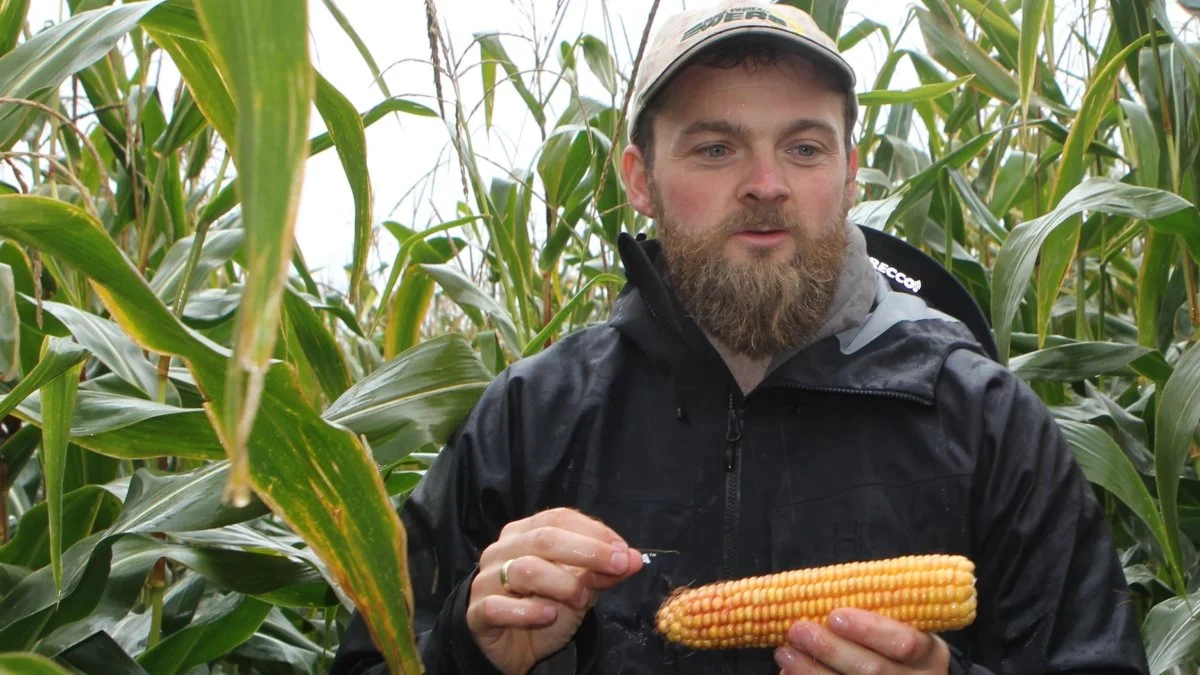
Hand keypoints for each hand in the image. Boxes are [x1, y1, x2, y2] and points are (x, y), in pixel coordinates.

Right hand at [466, 507, 643, 674]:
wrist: (514, 649)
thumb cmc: (545, 608)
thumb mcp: (581, 589)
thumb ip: (603, 572)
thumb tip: (633, 558)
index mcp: (524, 533)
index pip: (559, 518)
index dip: (594, 532)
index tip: (622, 551)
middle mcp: (501, 550)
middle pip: (544, 539)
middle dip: (588, 551)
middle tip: (617, 566)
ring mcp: (486, 580)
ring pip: (525, 569)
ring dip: (562, 584)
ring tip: (581, 600)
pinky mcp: (476, 613)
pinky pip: (500, 606)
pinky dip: (530, 611)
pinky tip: (548, 616)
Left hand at [774, 608, 950, 673]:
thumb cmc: (896, 645)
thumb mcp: (901, 626)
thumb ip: (875, 611)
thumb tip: (824, 599)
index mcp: (929, 656)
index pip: (905, 643)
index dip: (869, 630)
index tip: (834, 615)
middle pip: (874, 671)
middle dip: (831, 650)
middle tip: (798, 630)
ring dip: (812, 672)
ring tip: (785, 654)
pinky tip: (789, 674)